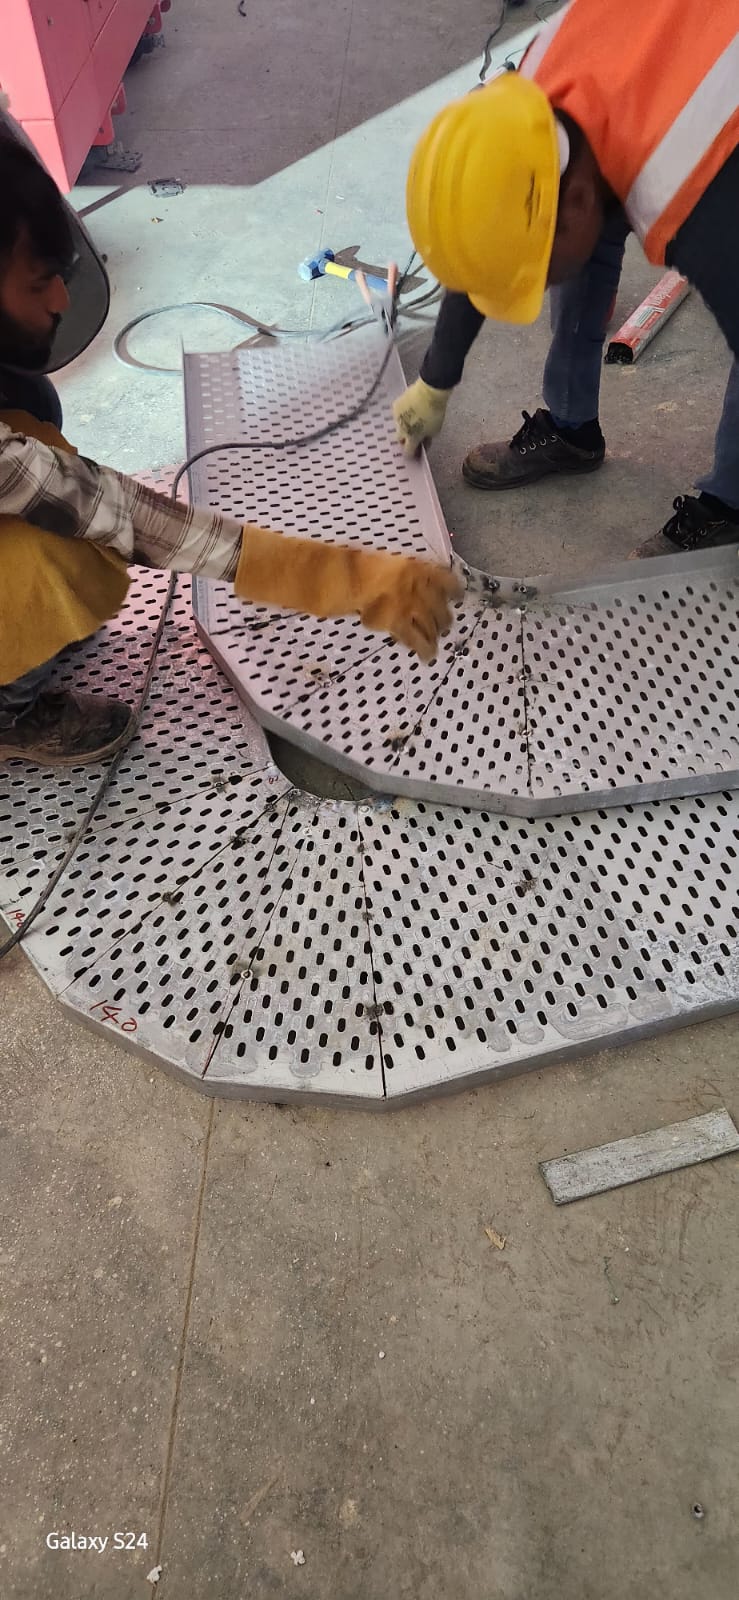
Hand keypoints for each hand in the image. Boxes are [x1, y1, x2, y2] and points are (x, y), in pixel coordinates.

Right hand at [235, 526, 463, 661]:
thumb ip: (396, 573)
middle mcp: (417, 584)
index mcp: (413, 566)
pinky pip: (417, 639)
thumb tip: (403, 582)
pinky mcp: (398, 622)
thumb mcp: (378, 563)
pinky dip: (424, 649)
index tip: (459, 596)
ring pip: (432, 624)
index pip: (443, 577)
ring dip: (435, 635)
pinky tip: (427, 658)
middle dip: (443, 618)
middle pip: (440, 605)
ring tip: (435, 645)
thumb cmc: (349, 567)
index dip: (454, 589)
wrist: (336, 578)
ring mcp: (409, 604)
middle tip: (444, 626)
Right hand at [392, 377, 450, 455]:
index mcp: (412, 438)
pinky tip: (410, 409)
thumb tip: (424, 442)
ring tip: (414, 418)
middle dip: (405, 438)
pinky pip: (397, 414)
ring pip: (398, 426)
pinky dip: (403, 413)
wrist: (429, 392)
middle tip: (413, 434)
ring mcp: (397, 418)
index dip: (412, 453)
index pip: (408, 452)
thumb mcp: (435, 430)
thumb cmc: (434, 410)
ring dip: (404, 425)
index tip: (415, 451)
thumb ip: (427, 439)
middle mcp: (402, 429)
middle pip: (400, 439)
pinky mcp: (395, 406)